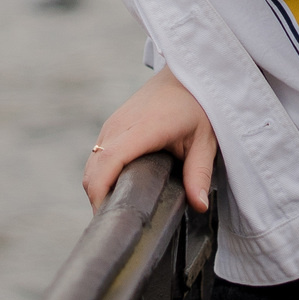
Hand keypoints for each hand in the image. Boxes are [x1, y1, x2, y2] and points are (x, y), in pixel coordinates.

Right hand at [83, 66, 218, 211]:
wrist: (184, 75)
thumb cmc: (198, 106)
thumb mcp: (206, 141)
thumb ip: (199, 174)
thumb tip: (199, 206)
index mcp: (144, 128)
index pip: (109, 161)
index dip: (101, 192)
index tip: (106, 217)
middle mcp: (121, 124)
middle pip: (94, 169)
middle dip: (97, 198)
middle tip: (116, 224)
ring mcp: (113, 123)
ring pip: (92, 163)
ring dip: (97, 187)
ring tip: (116, 210)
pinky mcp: (112, 125)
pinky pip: (97, 154)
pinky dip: (100, 174)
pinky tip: (116, 189)